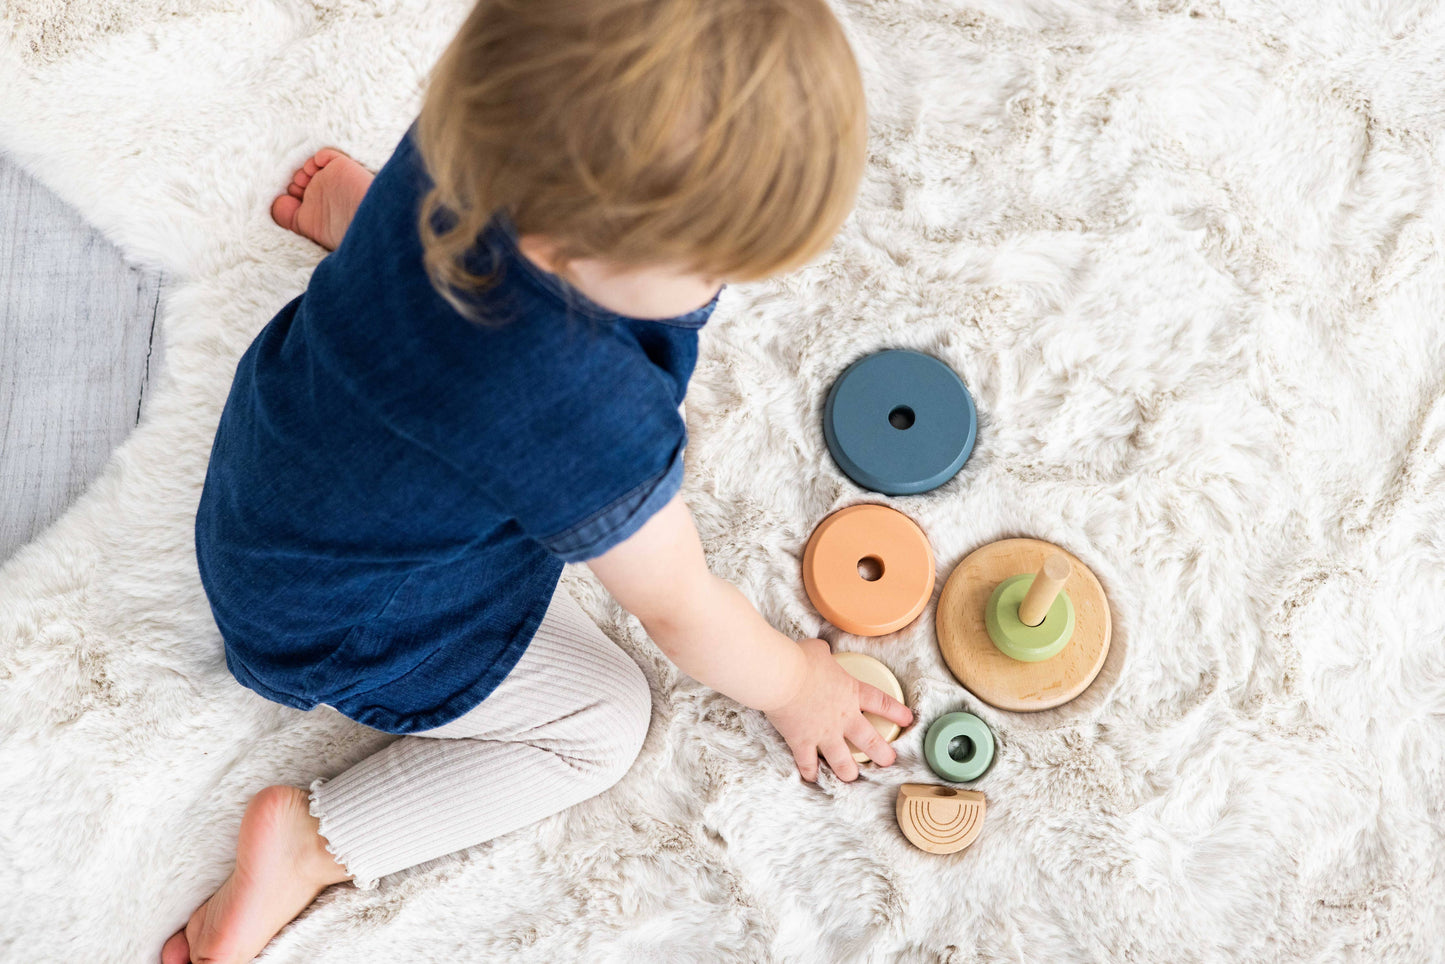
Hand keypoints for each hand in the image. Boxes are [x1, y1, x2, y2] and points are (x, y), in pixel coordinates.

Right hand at [763, 638, 913, 781]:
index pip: (881, 703)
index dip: (896, 712)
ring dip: (849, 771)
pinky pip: (808, 763)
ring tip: (852, 777)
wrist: (781, 677)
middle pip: (870, 740)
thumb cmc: (800, 660)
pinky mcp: (802, 742)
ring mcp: (823, 733)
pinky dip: (810, 771)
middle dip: (882, 753)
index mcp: (851, 692)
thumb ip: (824, 654)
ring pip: (843, 760)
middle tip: (888, 760)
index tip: (907, 720)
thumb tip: (820, 651)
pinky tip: (812, 777)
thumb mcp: (818, 650)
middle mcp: (843, 717)